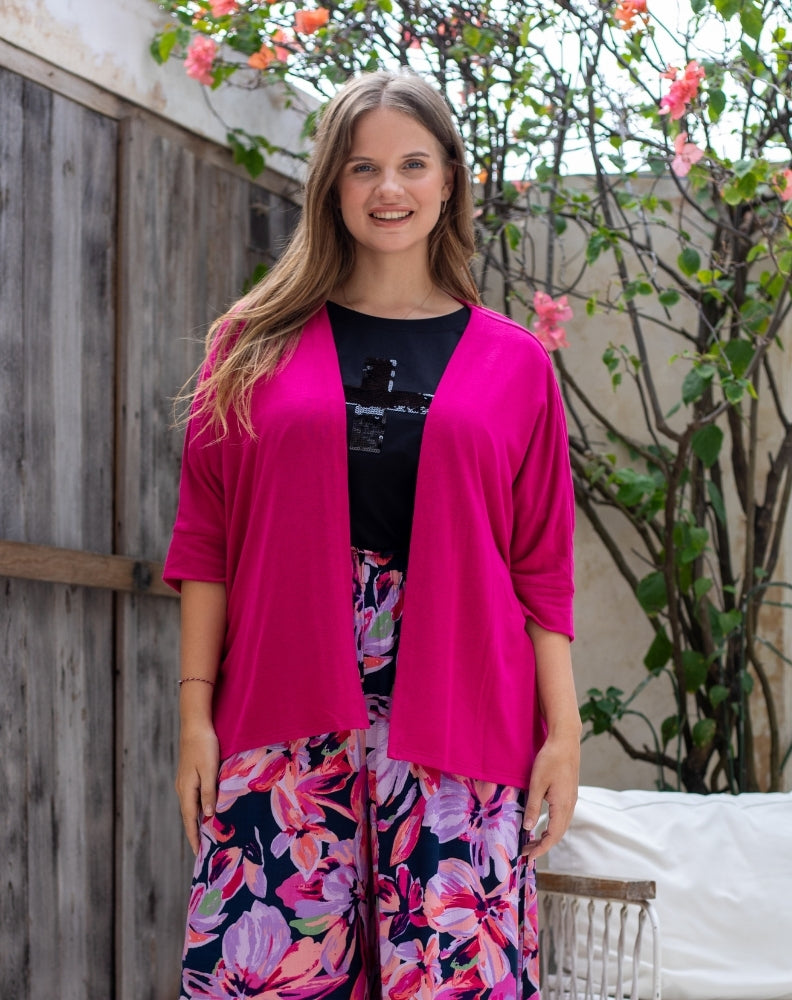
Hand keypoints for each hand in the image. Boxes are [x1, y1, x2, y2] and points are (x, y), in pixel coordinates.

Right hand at [175, 722, 219, 855]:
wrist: (195, 725)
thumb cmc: (204, 746)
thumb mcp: (210, 770)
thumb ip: (209, 792)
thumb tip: (208, 815)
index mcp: (187, 789)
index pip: (190, 819)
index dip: (193, 835)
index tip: (197, 852)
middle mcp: (183, 788)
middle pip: (188, 815)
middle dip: (193, 832)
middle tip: (200, 849)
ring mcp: (184, 781)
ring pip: (190, 806)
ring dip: (195, 820)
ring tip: (203, 833)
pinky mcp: (188, 774)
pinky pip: (192, 797)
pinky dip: (197, 807)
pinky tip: (204, 809)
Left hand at [521, 734, 579, 862]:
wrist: (566, 741)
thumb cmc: (550, 760)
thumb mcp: (537, 783)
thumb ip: (533, 807)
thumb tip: (529, 829)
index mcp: (562, 806)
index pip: (552, 836)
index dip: (540, 849)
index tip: (528, 857)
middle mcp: (570, 806)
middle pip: (558, 834)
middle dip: (542, 846)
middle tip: (526, 852)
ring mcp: (572, 800)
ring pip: (561, 826)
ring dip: (548, 836)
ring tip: (532, 842)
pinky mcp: (570, 794)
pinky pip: (562, 817)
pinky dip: (553, 826)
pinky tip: (543, 825)